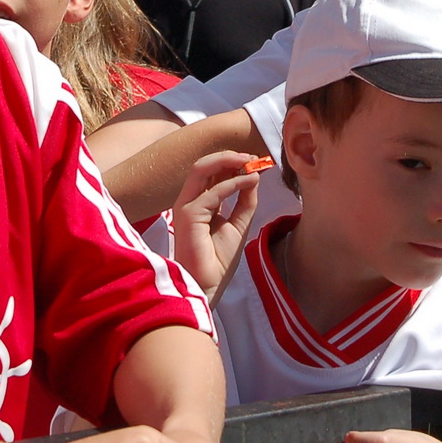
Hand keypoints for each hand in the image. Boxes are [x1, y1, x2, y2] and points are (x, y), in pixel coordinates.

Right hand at [171, 151, 262, 298]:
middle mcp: (190, 201)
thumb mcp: (238, 224)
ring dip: (229, 161)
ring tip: (251, 162)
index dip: (233, 163)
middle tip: (253, 158)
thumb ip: (245, 200)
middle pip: (204, 166)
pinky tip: (250, 181)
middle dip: (229, 157)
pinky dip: (234, 182)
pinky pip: (213, 191)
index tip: (255, 162)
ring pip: (202, 169)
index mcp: (199, 203)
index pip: (212, 173)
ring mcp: (186, 206)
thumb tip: (253, 176)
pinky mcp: (188, 214)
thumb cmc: (217, 261)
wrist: (208, 285)